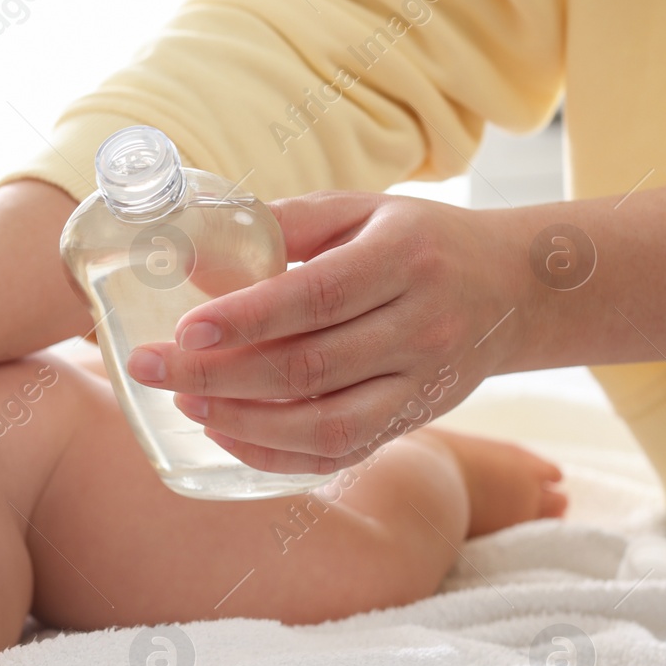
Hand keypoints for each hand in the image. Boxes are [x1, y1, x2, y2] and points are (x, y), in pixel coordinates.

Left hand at [126, 190, 527, 473]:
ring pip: (326, 423)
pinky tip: (226, 434)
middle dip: (219, 374)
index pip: (317, 297)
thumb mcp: (359, 211)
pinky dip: (276, 453)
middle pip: (310, 367)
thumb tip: (189, 253)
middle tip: (150, 367)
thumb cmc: (415, 241)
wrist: (514, 289)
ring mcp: (422, 383)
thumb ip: (281, 226)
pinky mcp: (415, 421)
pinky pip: (341, 452)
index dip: (247, 319)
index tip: (184, 327)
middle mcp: (421, 325)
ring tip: (185, 402)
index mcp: (404, 259)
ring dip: (243, 421)